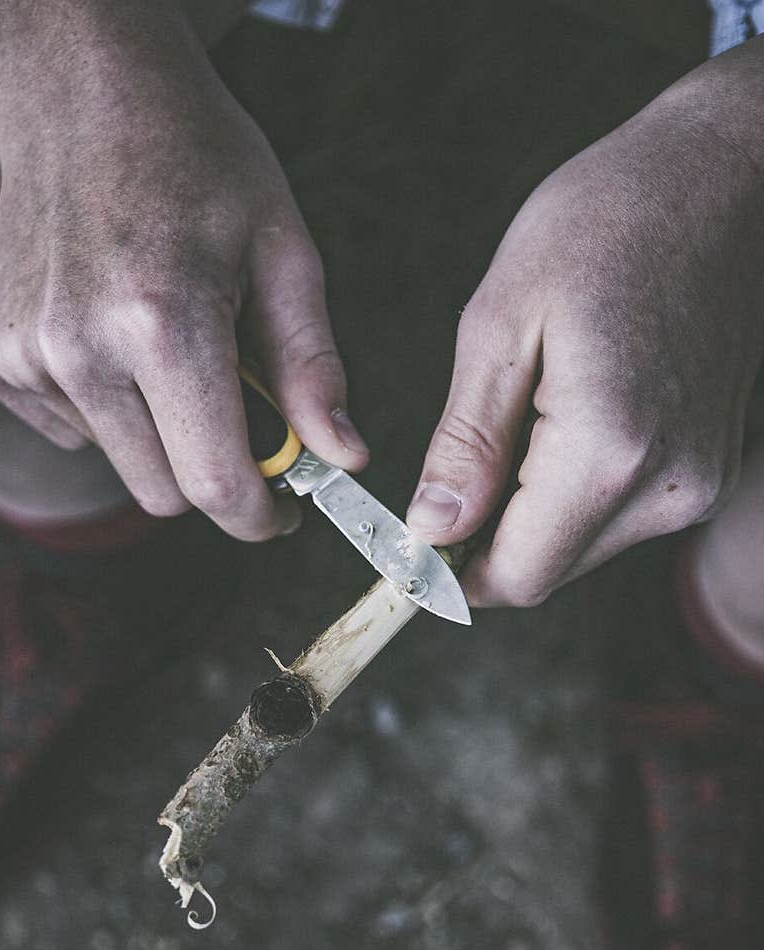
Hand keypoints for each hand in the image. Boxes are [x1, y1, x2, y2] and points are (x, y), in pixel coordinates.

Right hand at [0, 1, 366, 537]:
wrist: (81, 95)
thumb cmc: (196, 163)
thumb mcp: (282, 251)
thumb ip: (311, 367)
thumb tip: (343, 458)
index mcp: (161, 325)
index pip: (214, 486)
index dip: (259, 518)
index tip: (282, 514)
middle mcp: (79, 350)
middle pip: (164, 492)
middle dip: (211, 474)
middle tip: (236, 415)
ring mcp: (23, 356)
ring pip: (118, 463)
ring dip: (156, 433)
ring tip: (165, 344)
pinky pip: (70, 428)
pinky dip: (104, 405)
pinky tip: (111, 333)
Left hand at [407, 47, 763, 603]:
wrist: (728, 176)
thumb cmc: (611, 220)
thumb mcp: (503, 319)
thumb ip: (466, 441)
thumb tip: (431, 528)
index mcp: (609, 452)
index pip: (516, 576)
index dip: (453, 572)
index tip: (418, 539)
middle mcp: (669, 486)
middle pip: (549, 570)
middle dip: (491, 535)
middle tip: (466, 456)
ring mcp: (701, 481)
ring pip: (584, 547)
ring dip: (537, 509)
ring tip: (536, 408)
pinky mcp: (713, 467)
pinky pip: (624, 514)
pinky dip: (581, 487)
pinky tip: (578, 408)